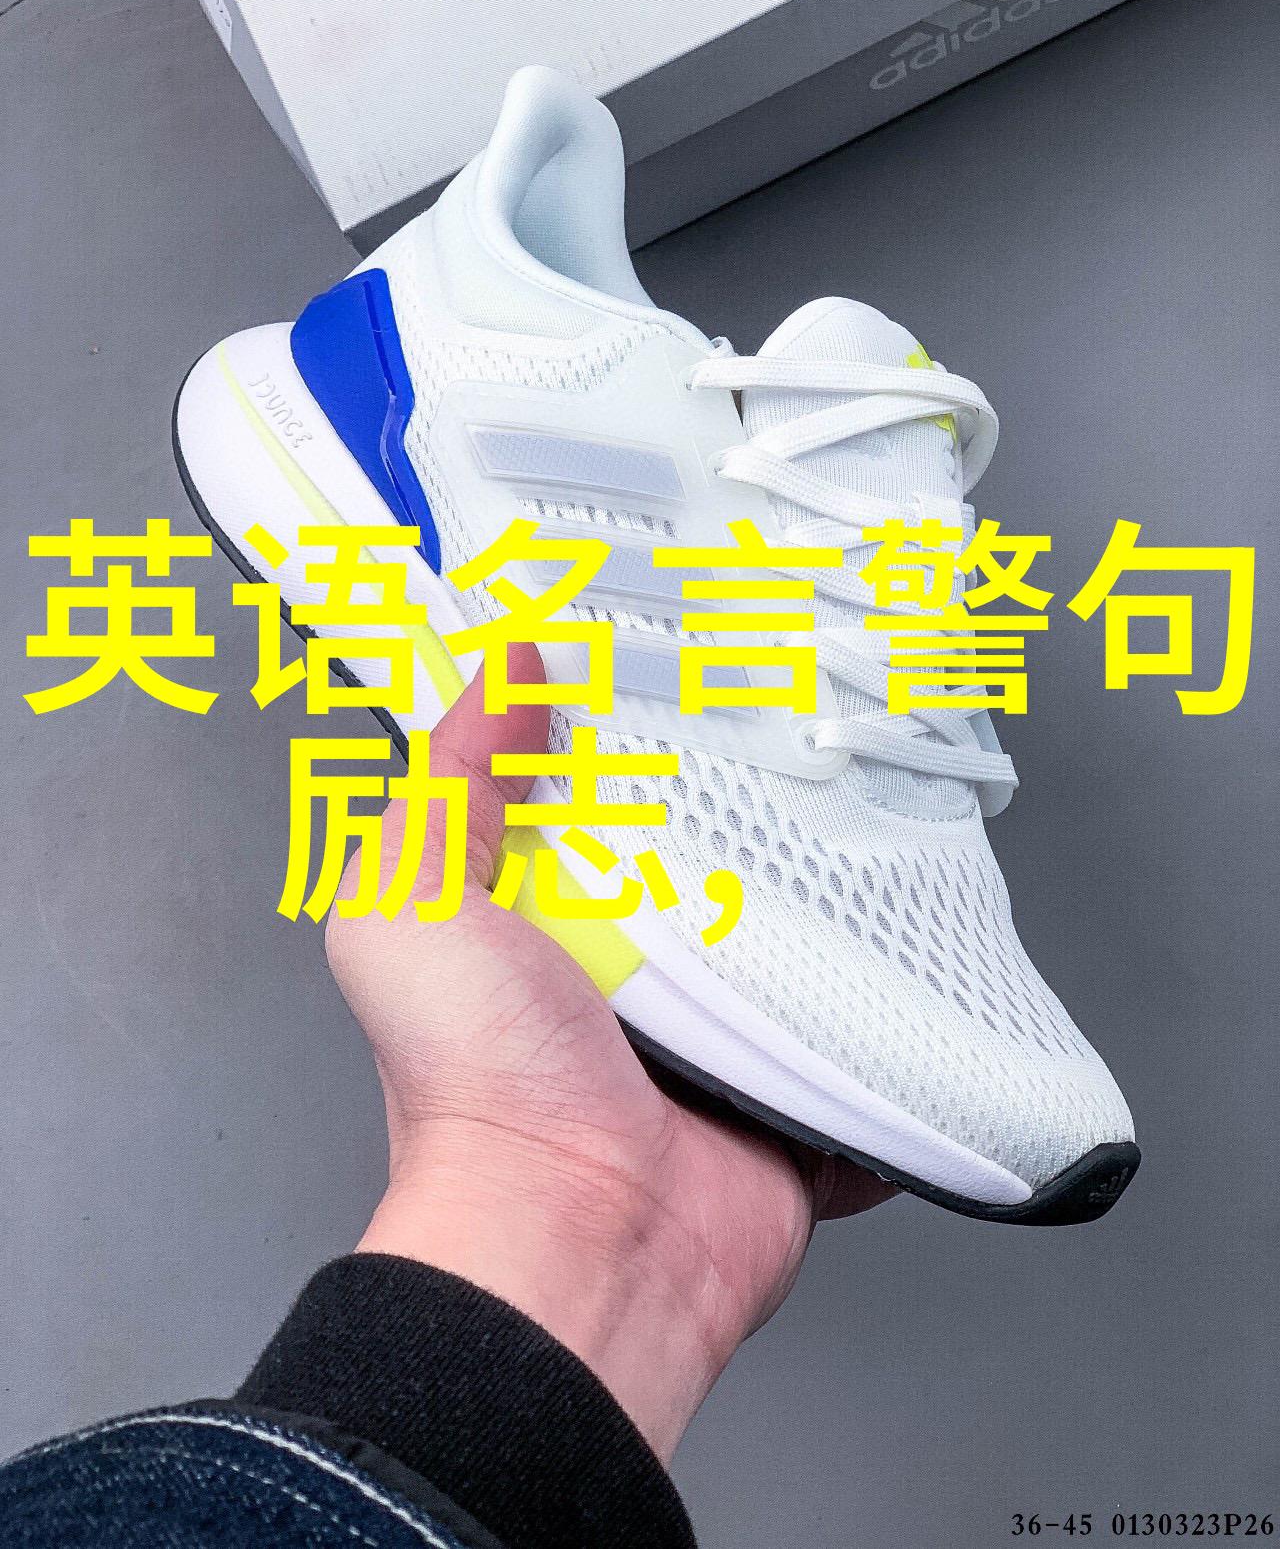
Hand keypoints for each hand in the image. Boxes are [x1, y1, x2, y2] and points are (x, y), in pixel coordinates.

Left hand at [326, 645, 893, 1461]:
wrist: (576, 1235)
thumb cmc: (476, 1084)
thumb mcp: (414, 897)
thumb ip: (452, 780)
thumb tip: (506, 668)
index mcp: (549, 921)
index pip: (604, 798)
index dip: (638, 734)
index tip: (687, 660)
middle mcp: (635, 978)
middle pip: (714, 858)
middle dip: (758, 802)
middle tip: (812, 717)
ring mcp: (722, 1039)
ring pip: (800, 938)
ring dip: (835, 897)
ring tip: (882, 806)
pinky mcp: (796, 1095)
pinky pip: (863, 1036)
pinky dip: (895, 1007)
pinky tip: (921, 936)